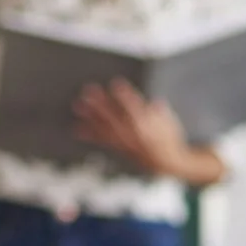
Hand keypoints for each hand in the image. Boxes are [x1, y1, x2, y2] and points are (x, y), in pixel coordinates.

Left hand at [73, 79, 224, 183]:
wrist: (165, 163)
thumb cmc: (168, 138)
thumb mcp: (169, 121)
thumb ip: (159, 111)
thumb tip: (156, 104)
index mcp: (148, 125)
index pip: (135, 107)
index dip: (125, 95)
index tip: (116, 83)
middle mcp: (133, 134)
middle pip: (114, 115)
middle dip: (100, 103)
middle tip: (88, 91)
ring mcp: (124, 142)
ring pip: (105, 127)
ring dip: (90, 116)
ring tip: (78, 105)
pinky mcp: (119, 148)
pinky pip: (102, 141)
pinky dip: (89, 134)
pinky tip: (77, 128)